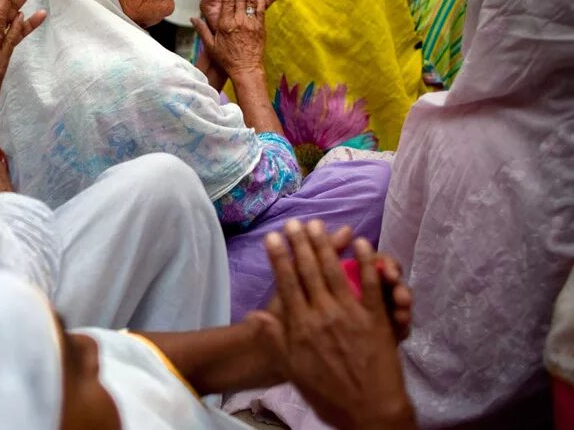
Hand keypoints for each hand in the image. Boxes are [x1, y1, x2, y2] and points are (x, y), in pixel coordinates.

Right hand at [191, 0, 268, 78]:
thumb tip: (192, 19)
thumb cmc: (227, 59)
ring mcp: (251, 24)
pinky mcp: (260, 27)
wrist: (246, 70)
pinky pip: (261, 9)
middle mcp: (239, 22)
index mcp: (226, 25)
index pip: (228, 1)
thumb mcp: (211, 46)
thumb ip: (202, 30)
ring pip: (252, 0)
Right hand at [257, 219, 416, 429]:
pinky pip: (370, 284)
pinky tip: (359, 243)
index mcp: (301, 327)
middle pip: (308, 271)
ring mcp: (351, 315)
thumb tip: (257, 317)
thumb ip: (277, 340)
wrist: (370, 414)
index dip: (279, 258)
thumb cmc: (330, 396)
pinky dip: (366, 262)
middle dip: (299, 243)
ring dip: (324, 245)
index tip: (271, 238)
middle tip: (293, 223)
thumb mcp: (294, 371)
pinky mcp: (376, 319)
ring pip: (334, 271)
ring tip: (316, 225)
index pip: (287, 283)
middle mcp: (323, 315)